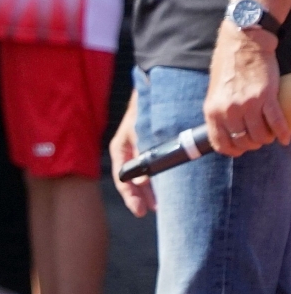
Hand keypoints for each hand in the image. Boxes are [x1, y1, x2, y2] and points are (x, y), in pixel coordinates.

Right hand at [110, 92, 155, 216]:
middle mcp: (130, 147)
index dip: (130, 195)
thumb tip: (142, 182)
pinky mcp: (154, 141)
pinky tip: (170, 184)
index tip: (140, 210)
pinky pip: (154, 164)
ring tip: (159, 204)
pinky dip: (159, 176)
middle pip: (132, 177)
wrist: (160, 82)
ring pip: (143, 172)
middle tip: (149, 210)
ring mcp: (142, 144)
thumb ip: (143, 156)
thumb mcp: (142, 133)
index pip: (123, 176)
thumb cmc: (148, 108)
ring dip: (150, 188)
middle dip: (140, 195)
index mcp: (122, 146)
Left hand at [204, 22, 289, 155]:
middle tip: (259, 137)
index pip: (221, 143)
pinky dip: (282, 133)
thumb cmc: (229, 66)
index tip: (242, 149)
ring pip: (260, 136)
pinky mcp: (265, 97)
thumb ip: (220, 110)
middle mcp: (228, 110)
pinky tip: (284, 137)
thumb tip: (228, 129)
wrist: (243, 44)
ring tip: (270, 134)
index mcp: (212, 110)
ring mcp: (247, 104)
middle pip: (244, 142)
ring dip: (267, 139)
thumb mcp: (216, 91)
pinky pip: (276, 123)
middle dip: (253, 143)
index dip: (233, 150)